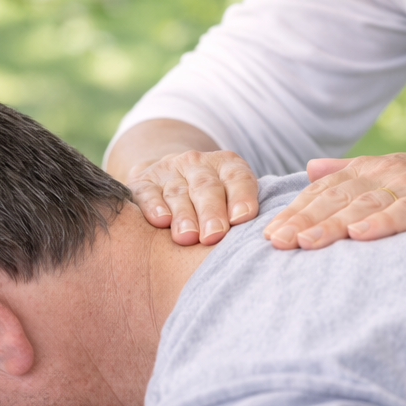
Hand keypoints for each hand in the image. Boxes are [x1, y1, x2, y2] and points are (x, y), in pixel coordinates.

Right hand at [126, 149, 259, 245]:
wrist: (166, 177)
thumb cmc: (211, 201)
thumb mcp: (230, 197)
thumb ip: (243, 214)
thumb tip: (263, 241)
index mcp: (227, 165)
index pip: (238, 178)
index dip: (241, 197)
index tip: (242, 219)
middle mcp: (198, 164)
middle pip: (206, 187)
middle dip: (211, 212)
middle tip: (214, 235)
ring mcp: (169, 171)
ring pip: (177, 192)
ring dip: (183, 215)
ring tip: (187, 237)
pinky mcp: (143, 182)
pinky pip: (148, 192)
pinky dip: (153, 206)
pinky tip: (160, 220)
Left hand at [264, 146, 405, 249]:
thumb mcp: (392, 170)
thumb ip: (349, 170)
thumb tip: (309, 169)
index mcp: (372, 169)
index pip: (325, 190)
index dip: (296, 210)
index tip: (268, 233)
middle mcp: (387, 174)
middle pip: (337, 198)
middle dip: (303, 220)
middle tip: (274, 243)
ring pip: (364, 205)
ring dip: (332, 223)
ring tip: (305, 242)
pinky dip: (383, 222)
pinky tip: (362, 236)